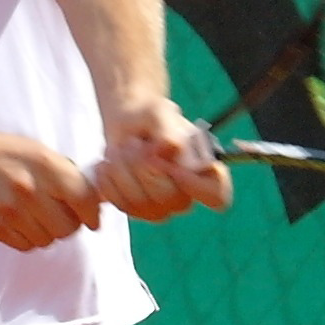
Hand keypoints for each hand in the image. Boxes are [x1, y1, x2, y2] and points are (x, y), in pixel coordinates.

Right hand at [0, 123, 105, 251]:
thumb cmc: (6, 154)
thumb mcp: (39, 152)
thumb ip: (66, 175)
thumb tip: (96, 202)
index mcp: (45, 165)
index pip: (85, 200)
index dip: (93, 214)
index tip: (92, 220)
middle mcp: (29, 188)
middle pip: (67, 228)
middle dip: (68, 224)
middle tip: (59, 215)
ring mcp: (9, 209)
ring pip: (47, 240)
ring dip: (46, 232)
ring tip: (35, 216)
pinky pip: (24, 245)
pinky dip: (27, 238)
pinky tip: (19, 221)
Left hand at [91, 95, 231, 221]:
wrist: (126, 123)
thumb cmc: (151, 117)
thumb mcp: (161, 114)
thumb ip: (169, 132)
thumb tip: (172, 150)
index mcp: (205, 172)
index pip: (217, 197)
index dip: (196, 186)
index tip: (175, 167)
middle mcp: (186, 194)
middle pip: (168, 198)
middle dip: (143, 166)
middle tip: (134, 142)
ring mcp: (160, 207)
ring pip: (140, 203)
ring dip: (122, 169)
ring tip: (120, 147)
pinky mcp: (134, 210)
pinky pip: (119, 203)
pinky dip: (107, 180)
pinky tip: (108, 163)